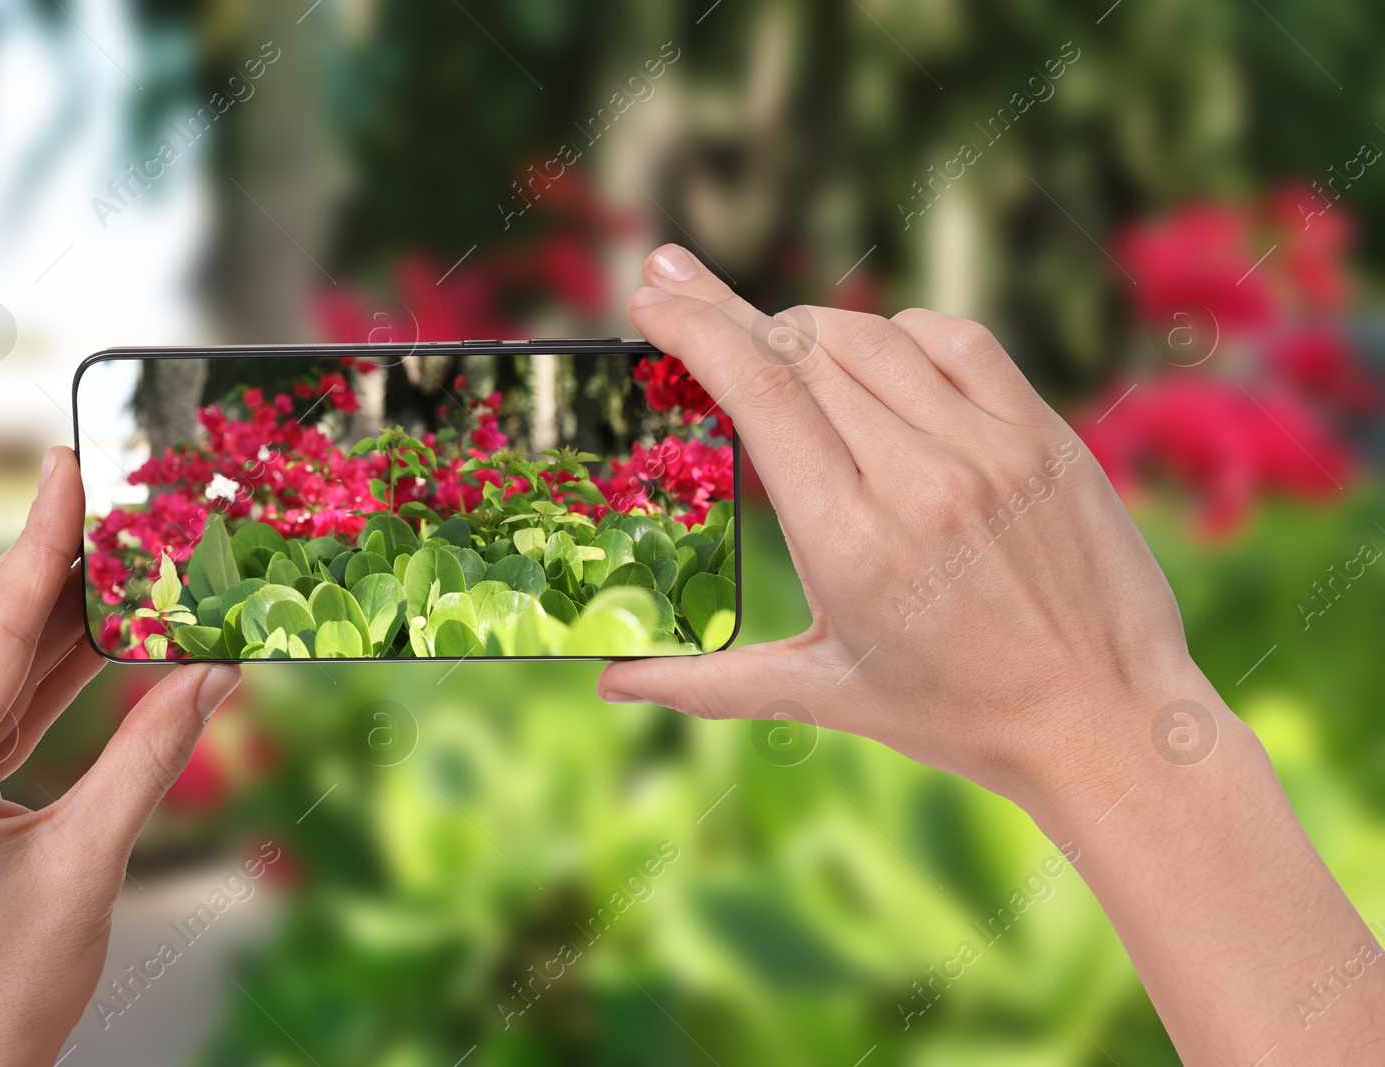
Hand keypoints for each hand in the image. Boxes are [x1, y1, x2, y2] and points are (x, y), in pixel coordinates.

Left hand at [0, 447, 240, 1066]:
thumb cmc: (8, 993)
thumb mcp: (93, 865)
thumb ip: (153, 754)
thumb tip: (215, 671)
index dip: (38, 544)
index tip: (67, 470)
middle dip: (43, 566)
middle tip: (103, 502)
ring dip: (44, 621)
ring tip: (115, 569)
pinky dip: (32, 678)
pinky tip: (87, 647)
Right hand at [600, 245, 1384, 1064]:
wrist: (1106, 721)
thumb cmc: (955, 715)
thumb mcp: (823, 695)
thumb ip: (705, 682)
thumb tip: (607, 685)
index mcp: (851, 541)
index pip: (761, 388)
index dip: (698, 324)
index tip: (651, 292)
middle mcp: (919, 479)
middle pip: (806, 348)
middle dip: (738, 322)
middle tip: (692, 310)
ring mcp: (990, 447)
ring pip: (873, 335)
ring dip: (810, 329)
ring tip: (779, 350)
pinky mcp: (1042, 433)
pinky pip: (954, 339)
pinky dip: (899, 333)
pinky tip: (876, 358)